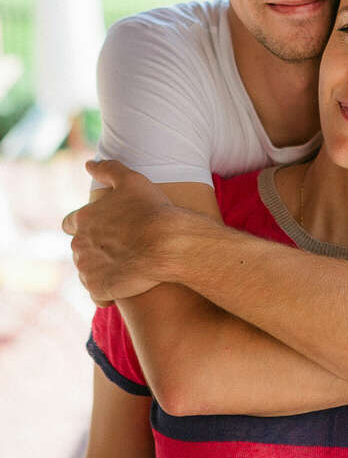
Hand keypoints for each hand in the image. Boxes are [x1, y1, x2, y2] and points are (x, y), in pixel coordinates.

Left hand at [62, 160, 180, 304]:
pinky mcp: (99, 289)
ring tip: (127, 266)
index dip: (84, 225)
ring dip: (102, 269)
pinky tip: (125, 285)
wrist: (167, 244)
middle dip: (96, 248)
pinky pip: (97, 293)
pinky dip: (107, 291)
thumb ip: (108, 169)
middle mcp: (80, 244)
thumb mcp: (132, 180)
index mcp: (83, 218)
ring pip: (88, 271)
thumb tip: (88, 164)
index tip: (102, 228)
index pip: (70, 223)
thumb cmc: (152, 210)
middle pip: (80, 248)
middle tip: (121, 247)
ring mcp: (88, 269)